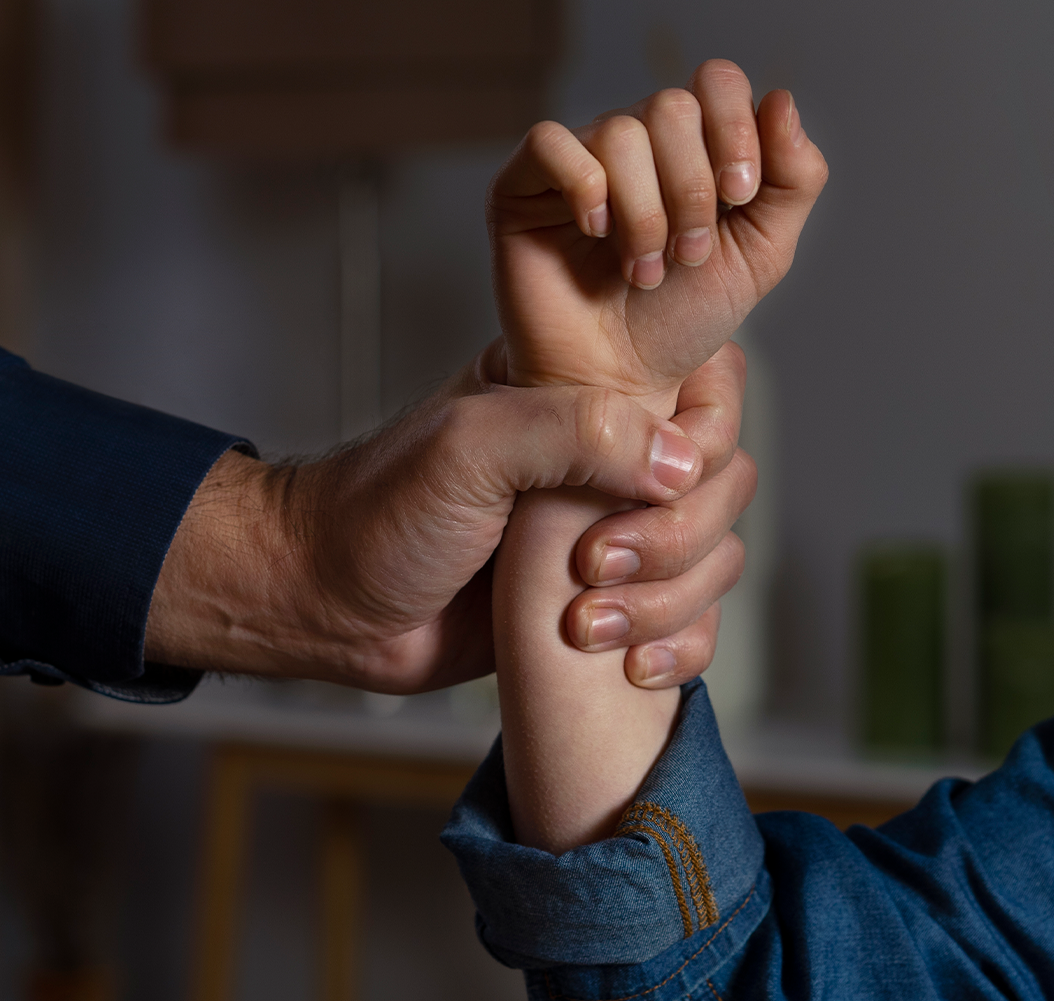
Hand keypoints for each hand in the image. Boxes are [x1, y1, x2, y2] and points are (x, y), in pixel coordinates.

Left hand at [142, 343, 752, 693]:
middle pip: (724, 481)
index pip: (705, 387)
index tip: (648, 484)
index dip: (700, 440)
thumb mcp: (469, 447)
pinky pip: (691, 622)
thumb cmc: (379, 513)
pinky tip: (630, 666)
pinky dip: (679, 647)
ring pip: (716, 557)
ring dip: (669, 601)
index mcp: (581, 390)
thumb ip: (575, 432)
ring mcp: (611, 531)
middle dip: (676, 537)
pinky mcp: (606, 603)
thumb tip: (681, 462)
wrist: (328, 606)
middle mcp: (608, 456)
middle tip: (592, 565)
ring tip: (584, 625)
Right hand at [489, 60, 826, 404]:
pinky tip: (595, 233)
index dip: (735, 129)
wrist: (618, 383)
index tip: (739, 196)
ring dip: (645, 213)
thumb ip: (793, 180)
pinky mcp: (523, 184)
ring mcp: (577, 159)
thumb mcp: (761, 254)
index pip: (715, 83)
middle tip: (687, 255)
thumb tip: (782, 99)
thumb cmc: (681, 321)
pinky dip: (585, 188)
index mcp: (691, 146)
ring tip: (642, 270)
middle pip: (671, 106)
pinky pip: (551, 143)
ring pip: (620, 132)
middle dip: (692, 189)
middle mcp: (634, 142)